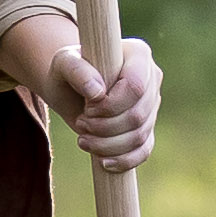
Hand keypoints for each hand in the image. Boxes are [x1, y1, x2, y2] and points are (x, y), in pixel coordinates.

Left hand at [7, 18, 162, 172]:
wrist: (69, 89)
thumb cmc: (67, 70)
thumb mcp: (63, 63)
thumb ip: (77, 70)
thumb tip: (97, 92)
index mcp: (138, 54)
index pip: (135, 87)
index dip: (111, 105)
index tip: (88, 108)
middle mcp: (151, 77)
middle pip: (138, 115)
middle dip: (105, 127)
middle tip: (82, 124)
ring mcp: (152, 104)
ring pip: (139, 135)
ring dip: (108, 145)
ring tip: (83, 139)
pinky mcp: (147, 127)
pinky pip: (144, 150)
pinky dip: (124, 160)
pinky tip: (104, 162)